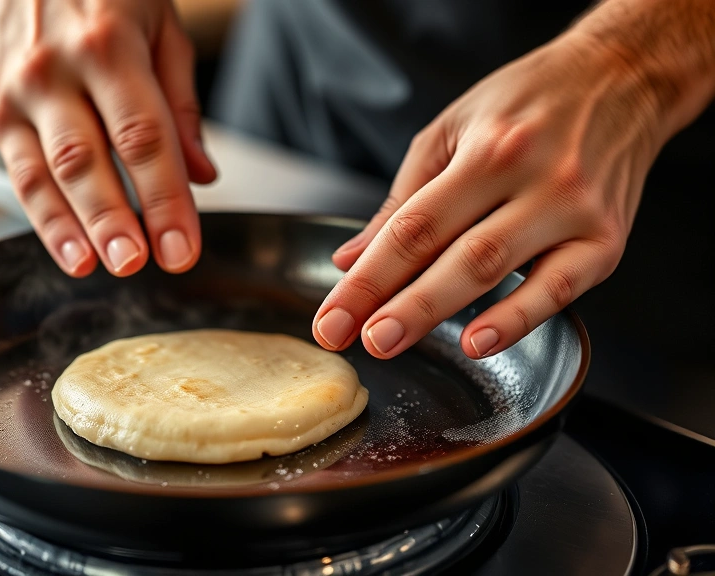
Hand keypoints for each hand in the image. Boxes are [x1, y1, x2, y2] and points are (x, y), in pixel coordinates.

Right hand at [0, 0, 216, 276]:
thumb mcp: (162, 25)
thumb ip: (181, 104)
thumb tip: (199, 175)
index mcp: (107, 44)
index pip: (142, 136)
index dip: (164, 198)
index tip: (182, 246)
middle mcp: (54, 68)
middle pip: (86, 160)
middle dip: (113, 220)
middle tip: (136, 263)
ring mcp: (16, 90)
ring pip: (42, 174)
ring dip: (70, 229)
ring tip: (96, 267)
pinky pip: (18, 172)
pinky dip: (42, 217)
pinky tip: (67, 248)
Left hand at [312, 30, 665, 359]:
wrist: (622, 79)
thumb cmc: (528, 103)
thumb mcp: (452, 130)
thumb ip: (402, 200)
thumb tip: (353, 259)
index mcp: (487, 149)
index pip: (412, 226)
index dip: (367, 277)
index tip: (332, 317)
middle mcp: (532, 178)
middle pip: (451, 251)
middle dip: (396, 301)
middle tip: (357, 338)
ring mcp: (573, 211)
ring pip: (498, 270)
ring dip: (439, 311)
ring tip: (394, 341)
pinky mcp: (607, 241)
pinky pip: (560, 290)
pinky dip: (518, 320)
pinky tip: (480, 342)